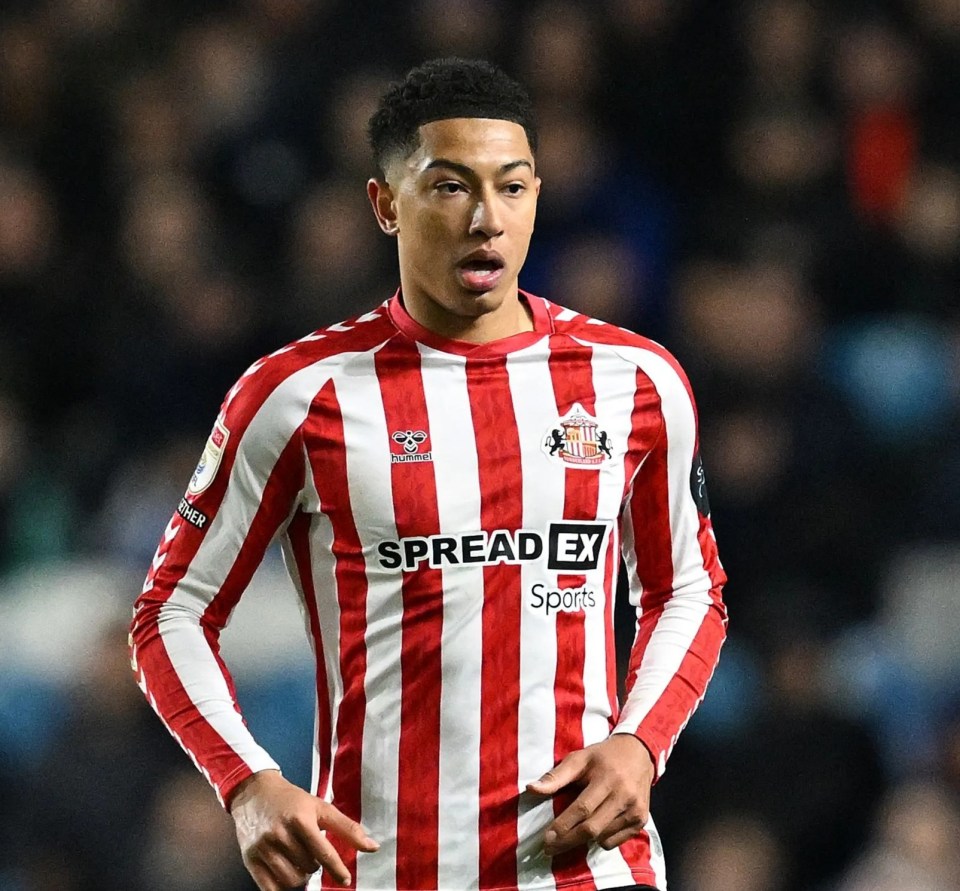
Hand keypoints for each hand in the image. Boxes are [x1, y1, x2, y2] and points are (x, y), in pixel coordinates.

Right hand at [229, 770, 378, 889]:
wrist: (254, 792)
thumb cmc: (292, 800)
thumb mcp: (320, 807)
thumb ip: (347, 828)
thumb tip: (373, 847)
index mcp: (300, 819)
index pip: (323, 852)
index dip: (337, 868)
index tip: (345, 879)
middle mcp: (280, 833)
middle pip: (308, 867)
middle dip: (315, 864)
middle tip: (310, 851)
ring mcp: (263, 848)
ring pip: (291, 880)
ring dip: (300, 876)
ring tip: (299, 861)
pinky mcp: (249, 859)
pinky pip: (269, 889)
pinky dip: (282, 887)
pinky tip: (286, 873)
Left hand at [525, 734, 654, 855]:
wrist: (639, 753)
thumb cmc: (603, 756)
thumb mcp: (579, 758)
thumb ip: (555, 776)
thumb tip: (531, 789)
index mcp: (607, 778)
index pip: (582, 808)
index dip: (563, 825)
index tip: (546, 838)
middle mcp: (624, 796)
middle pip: (592, 828)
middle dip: (568, 841)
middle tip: (549, 848)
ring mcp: (635, 810)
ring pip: (602, 837)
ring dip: (582, 841)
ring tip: (566, 837)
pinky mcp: (641, 820)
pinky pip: (615, 841)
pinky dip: (599, 840)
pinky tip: (592, 830)